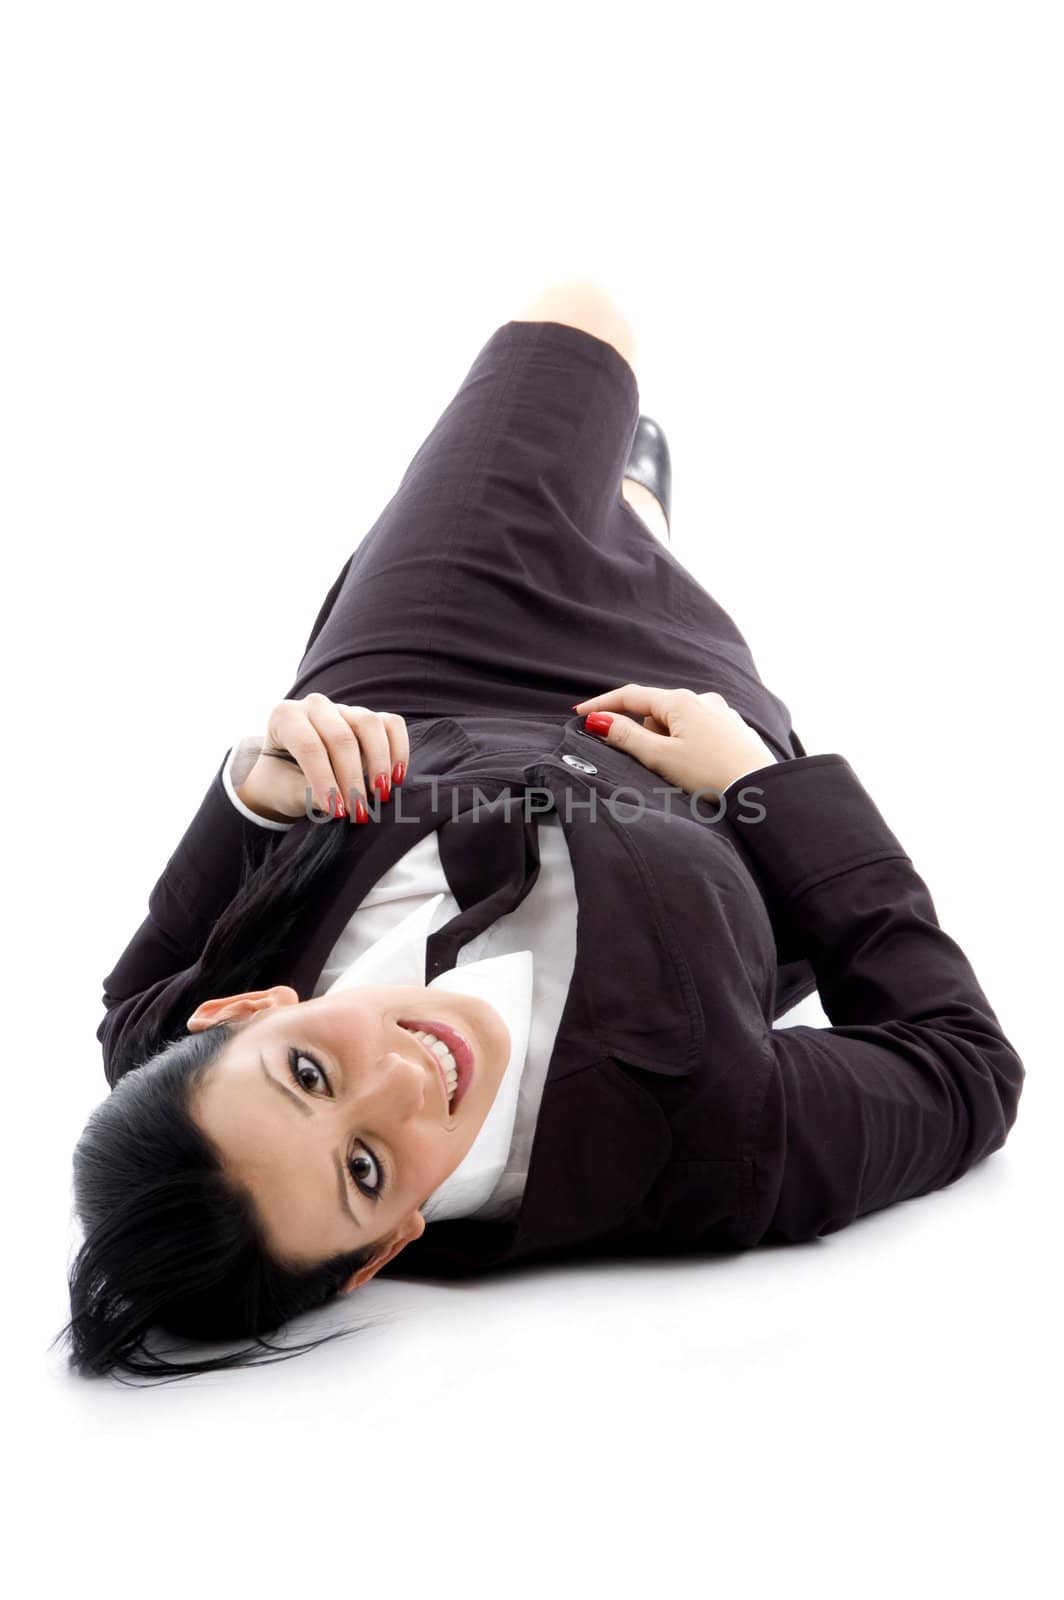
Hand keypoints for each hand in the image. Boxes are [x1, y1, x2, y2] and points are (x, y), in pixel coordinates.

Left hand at [236, 693, 409, 821]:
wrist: (291, 773)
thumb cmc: (284, 781)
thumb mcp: (286, 790)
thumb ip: (308, 793)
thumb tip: (339, 803)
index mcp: (285, 717)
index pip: (308, 746)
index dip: (324, 779)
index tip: (337, 811)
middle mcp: (315, 706)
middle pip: (340, 736)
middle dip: (352, 778)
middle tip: (358, 811)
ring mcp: (344, 708)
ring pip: (369, 723)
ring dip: (378, 762)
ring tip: (381, 795)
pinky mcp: (368, 717)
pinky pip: (391, 725)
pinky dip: (398, 750)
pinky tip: (396, 778)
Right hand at [572, 683, 777, 795]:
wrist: (764, 791)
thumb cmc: (712, 775)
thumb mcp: (660, 758)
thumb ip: (626, 737)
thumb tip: (598, 721)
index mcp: (681, 701)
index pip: (631, 696)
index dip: (603, 705)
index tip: (580, 713)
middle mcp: (703, 700)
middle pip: (655, 712)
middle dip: (646, 734)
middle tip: (656, 764)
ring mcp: (721, 713)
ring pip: (678, 723)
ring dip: (669, 742)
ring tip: (685, 772)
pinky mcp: (734, 730)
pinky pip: (699, 732)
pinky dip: (689, 746)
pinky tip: (702, 769)